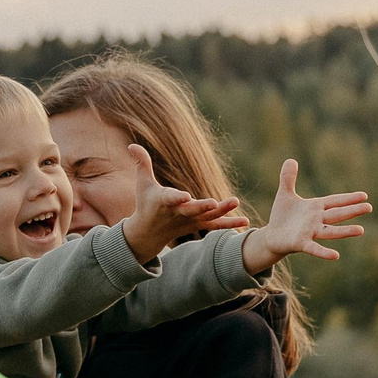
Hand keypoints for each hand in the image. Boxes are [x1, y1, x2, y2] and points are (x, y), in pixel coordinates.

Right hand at [122, 143, 242, 261]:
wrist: (149, 233)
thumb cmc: (146, 203)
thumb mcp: (142, 183)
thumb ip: (141, 163)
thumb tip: (132, 145)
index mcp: (163, 202)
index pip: (170, 199)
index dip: (177, 198)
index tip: (184, 197)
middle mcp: (178, 213)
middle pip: (192, 210)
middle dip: (202, 207)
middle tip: (214, 203)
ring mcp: (190, 220)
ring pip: (207, 217)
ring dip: (222, 211)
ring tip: (235, 201)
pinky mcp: (199, 225)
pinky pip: (216, 225)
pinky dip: (230, 224)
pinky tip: (245, 221)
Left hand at [242, 159, 370, 272]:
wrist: (272, 236)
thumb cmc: (282, 216)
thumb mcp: (285, 194)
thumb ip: (288, 178)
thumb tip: (290, 159)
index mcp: (315, 207)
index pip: (335, 201)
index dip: (348, 198)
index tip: (364, 196)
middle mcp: (316, 220)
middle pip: (337, 214)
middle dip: (352, 211)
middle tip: (369, 207)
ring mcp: (310, 233)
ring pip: (331, 232)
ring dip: (345, 231)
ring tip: (361, 230)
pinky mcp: (301, 244)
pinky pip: (314, 248)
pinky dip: (324, 252)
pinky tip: (336, 256)